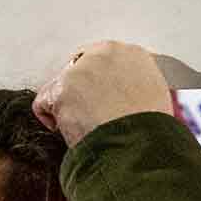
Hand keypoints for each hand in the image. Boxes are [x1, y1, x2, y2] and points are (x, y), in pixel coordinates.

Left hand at [31, 41, 173, 146]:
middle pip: (80, 69)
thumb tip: (129, 96)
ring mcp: (81, 69)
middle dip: (81, 92)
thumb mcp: (156, 99)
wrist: (141, 146)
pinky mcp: (62, 88)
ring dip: (70, 106)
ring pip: (62, 86)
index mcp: (133, 55)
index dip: (100, 86)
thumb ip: (138, 87)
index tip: (102, 102)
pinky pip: (44, 102)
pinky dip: (51, 118)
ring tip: (86, 127)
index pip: (106, 61)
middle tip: (91, 117)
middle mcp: (106, 53)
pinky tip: (70, 131)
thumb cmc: (152, 132)